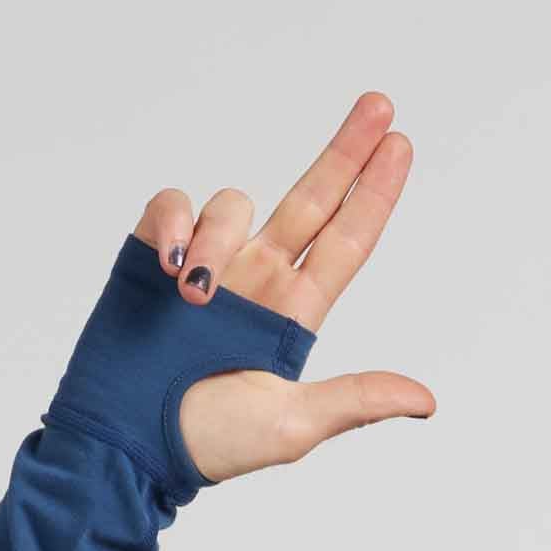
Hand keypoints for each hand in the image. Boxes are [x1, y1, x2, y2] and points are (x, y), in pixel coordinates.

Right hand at [136, 91, 434, 482]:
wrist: (124, 444)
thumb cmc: (205, 443)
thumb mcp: (290, 425)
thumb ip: (355, 400)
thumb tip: (426, 402)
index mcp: (292, 314)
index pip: (345, 241)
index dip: (374, 193)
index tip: (400, 144)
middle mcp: (256, 279)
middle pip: (311, 199)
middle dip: (345, 151)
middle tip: (380, 106)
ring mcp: (205, 263)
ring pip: (233, 203)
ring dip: (218, 233)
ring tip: (194, 291)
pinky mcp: (151, 255)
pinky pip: (171, 204)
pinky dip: (173, 220)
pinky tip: (169, 261)